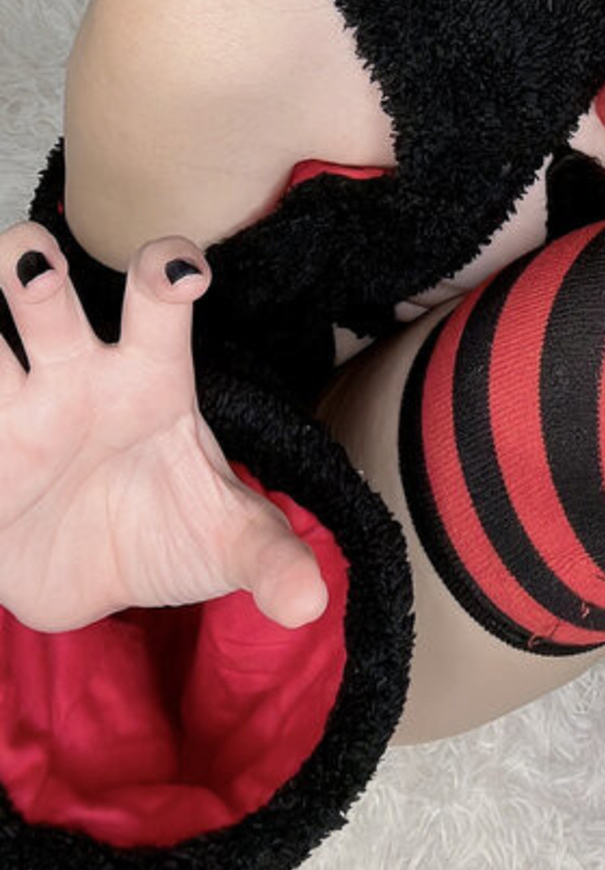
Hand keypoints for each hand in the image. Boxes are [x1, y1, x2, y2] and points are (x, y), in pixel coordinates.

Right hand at [0, 223, 328, 632]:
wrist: (94, 583)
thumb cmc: (168, 532)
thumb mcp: (223, 544)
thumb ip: (268, 559)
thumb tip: (309, 603)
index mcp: (148, 380)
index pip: (159, 303)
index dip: (167, 269)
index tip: (181, 274)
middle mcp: (75, 375)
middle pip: (43, 291)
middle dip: (31, 265)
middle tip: (36, 269)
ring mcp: (15, 410)